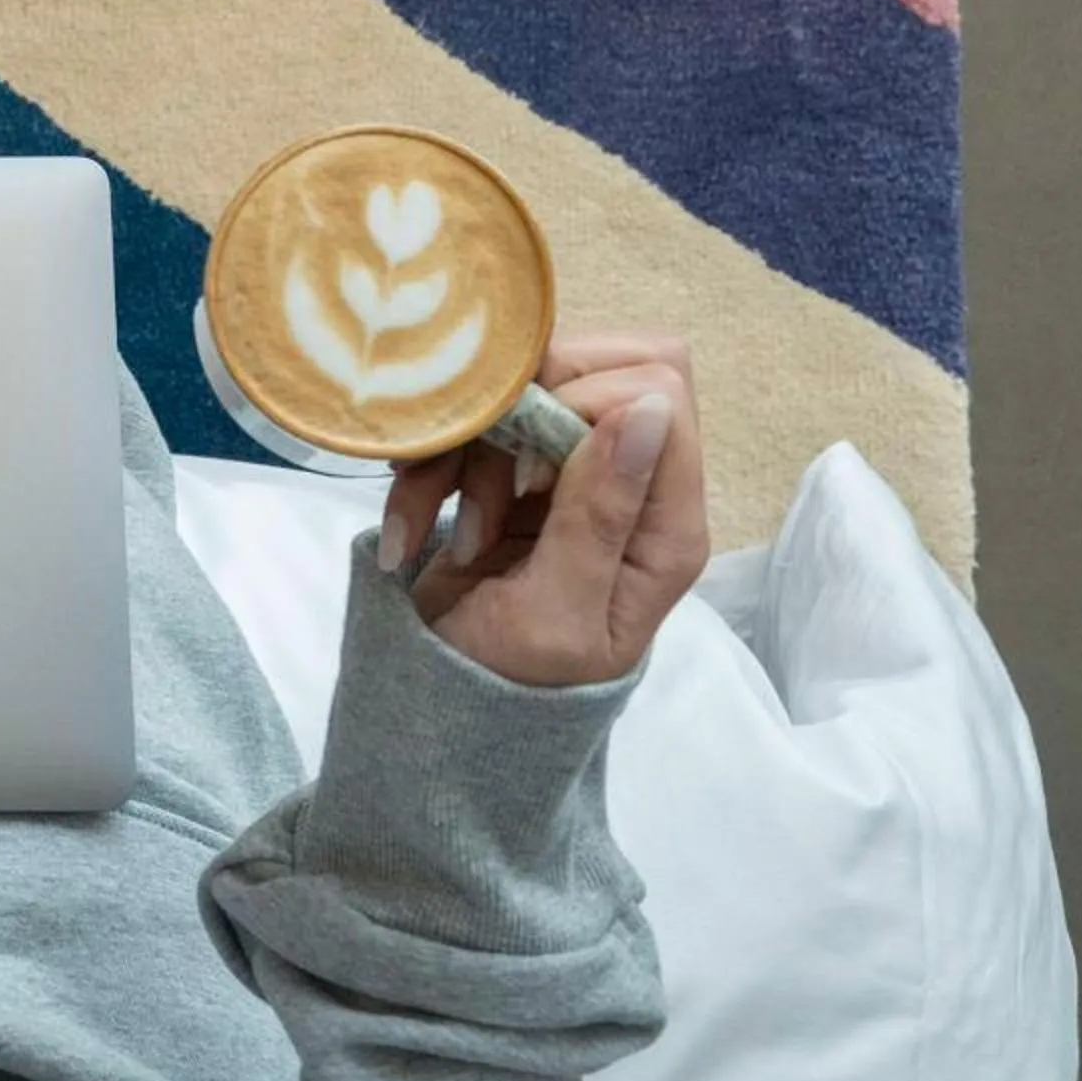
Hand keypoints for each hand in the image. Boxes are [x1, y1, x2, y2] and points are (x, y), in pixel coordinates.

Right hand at [380, 331, 710, 686]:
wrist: (439, 715)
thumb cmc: (505, 686)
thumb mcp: (554, 614)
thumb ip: (599, 514)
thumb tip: (650, 409)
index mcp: (665, 525)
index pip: (659, 390)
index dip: (580, 401)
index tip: (523, 468)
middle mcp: (630, 486)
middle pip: (595, 365)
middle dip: (516, 413)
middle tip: (480, 487)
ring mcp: (571, 475)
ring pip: (522, 389)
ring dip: (463, 450)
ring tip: (449, 531)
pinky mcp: (515, 474)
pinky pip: (473, 424)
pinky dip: (431, 466)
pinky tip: (416, 530)